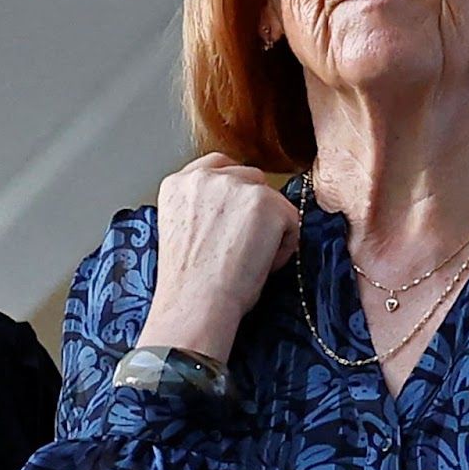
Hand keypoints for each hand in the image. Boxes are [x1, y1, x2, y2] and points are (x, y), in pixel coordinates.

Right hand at [134, 153, 299, 361]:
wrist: (195, 302)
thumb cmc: (187, 282)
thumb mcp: (180, 230)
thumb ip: (201, 207)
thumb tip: (231, 212)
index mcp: (177, 184)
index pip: (217, 167)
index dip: (231, 193)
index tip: (233, 218)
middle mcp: (205, 177)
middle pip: (249, 178)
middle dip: (253, 208)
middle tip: (243, 245)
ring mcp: (237, 186)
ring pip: (272, 199)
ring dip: (269, 225)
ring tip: (249, 258)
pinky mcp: (266, 203)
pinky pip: (291, 220)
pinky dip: (284, 245)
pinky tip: (260, 264)